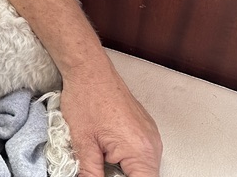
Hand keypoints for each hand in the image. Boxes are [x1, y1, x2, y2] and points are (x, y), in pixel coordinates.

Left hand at [60, 62, 161, 176]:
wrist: (89, 71)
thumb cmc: (86, 98)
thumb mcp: (83, 144)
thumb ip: (91, 173)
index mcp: (140, 151)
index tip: (107, 176)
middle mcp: (152, 144)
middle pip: (144, 176)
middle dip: (122, 176)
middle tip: (101, 166)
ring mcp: (151, 135)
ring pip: (143, 166)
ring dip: (125, 169)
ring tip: (102, 157)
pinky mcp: (145, 128)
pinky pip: (141, 152)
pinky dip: (127, 157)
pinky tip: (108, 149)